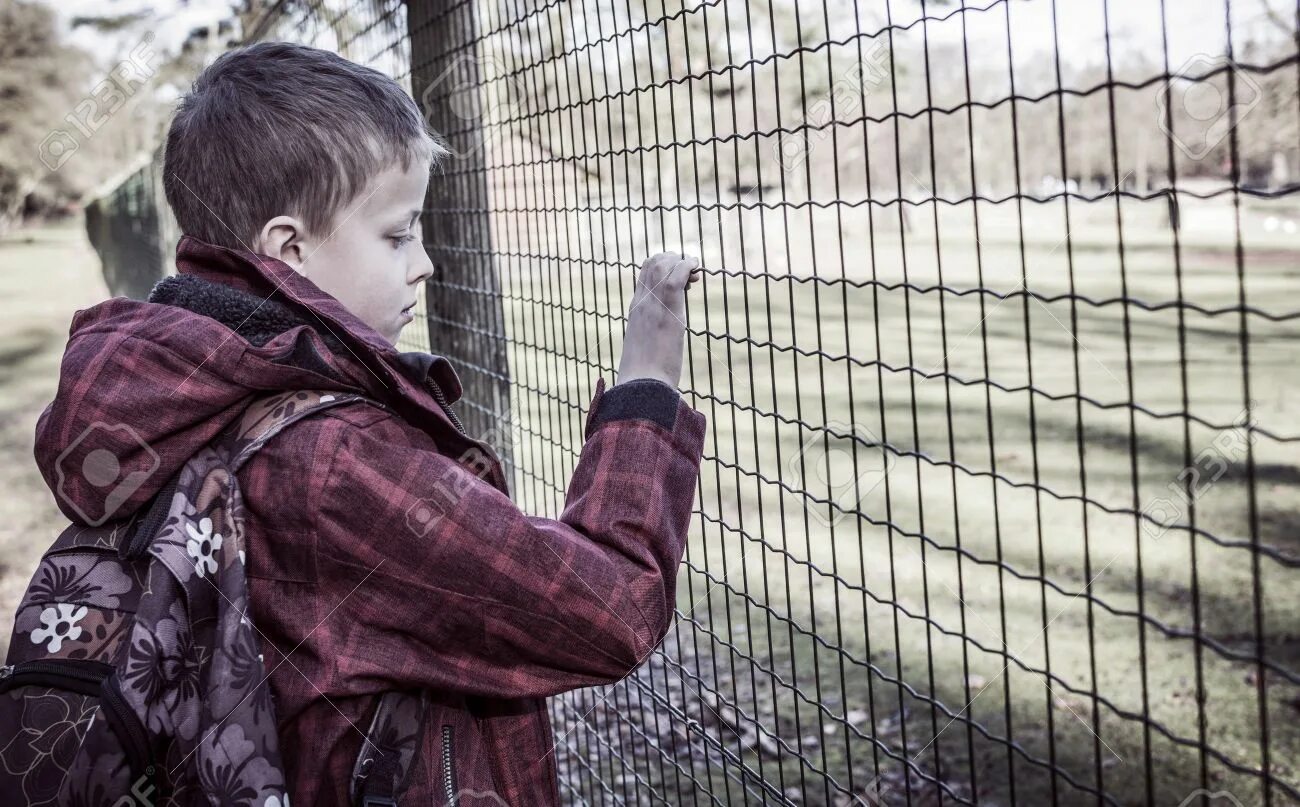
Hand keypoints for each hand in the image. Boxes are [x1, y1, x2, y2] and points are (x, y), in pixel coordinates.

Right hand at [615, 252, 703, 388]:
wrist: (642, 385)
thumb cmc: (644, 374)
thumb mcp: (644, 348)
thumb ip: (650, 337)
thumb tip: (657, 345)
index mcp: (635, 308)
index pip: (644, 273)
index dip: (663, 265)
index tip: (681, 276)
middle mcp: (642, 302)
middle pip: (652, 262)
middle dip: (674, 258)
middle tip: (690, 272)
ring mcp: (653, 305)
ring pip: (663, 265)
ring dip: (682, 261)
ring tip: (694, 271)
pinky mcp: (667, 311)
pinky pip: (676, 277)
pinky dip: (688, 266)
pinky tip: (697, 269)